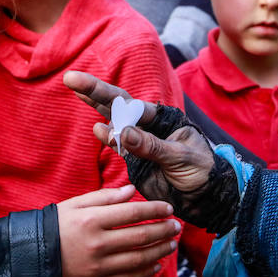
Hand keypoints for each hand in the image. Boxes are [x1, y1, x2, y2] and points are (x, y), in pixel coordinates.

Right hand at [57, 185, 179, 276]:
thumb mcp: (75, 204)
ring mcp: (98, 266)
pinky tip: (156, 265)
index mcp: (92, 220)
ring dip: (159, 251)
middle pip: (141, 237)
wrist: (31, 258)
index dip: (155, 210)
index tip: (169, 208)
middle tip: (177, 226)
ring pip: (139, 259)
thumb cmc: (54, 226)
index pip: (133, 213)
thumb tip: (132, 190)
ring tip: (171, 244)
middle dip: (163, 231)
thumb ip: (105, 196)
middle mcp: (98, 243)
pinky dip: (146, 273)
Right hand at [64, 71, 238, 231]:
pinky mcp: (135, 160)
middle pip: (117, 105)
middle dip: (94, 91)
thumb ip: (152, 145)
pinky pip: (118, 144)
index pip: (131, 104)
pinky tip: (96, 128)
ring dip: (95, 107)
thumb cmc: (202, 172)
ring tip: (74, 88)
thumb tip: (122, 132)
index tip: (87, 87)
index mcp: (164, 119)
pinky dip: (107, 137)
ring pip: (113, 121)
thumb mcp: (181, 157)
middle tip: (70, 78)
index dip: (108, 95)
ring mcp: (140, 142)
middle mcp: (149, 126)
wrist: (207, 198)